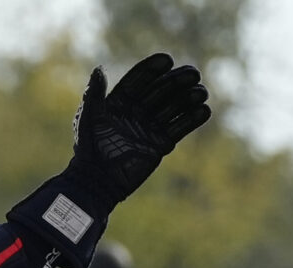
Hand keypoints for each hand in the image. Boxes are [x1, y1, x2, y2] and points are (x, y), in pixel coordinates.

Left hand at [67, 52, 211, 206]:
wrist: (97, 182)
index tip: (167, 60)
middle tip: (192, 75)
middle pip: (161, 89)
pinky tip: (203, 111)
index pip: (139, 80)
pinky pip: (180, 127)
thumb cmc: (88, 150)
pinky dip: (192, 119)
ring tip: (200, 93)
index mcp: (119, 102)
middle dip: (177, 80)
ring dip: (189, 97)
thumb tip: (98, 69)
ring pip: (174, 106)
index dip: (152, 69)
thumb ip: (94, 95)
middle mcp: (137, 111)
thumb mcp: (89, 120)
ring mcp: (150, 127)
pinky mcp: (160, 143)